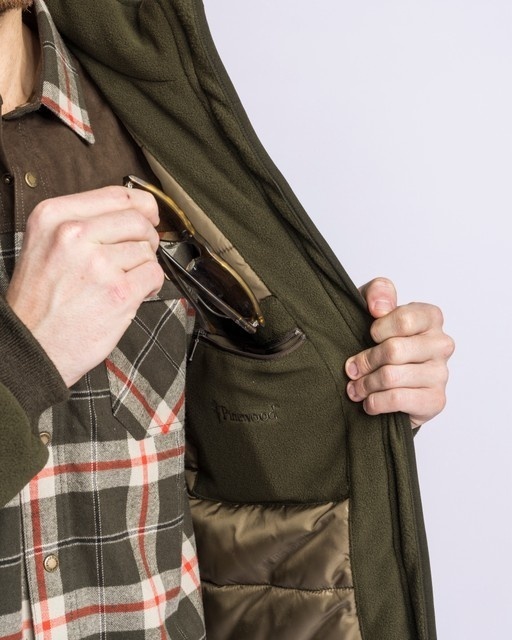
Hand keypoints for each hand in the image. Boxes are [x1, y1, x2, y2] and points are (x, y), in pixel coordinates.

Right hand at [6, 186, 163, 386]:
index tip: (150, 216)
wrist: (31, 345)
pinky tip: (136, 292)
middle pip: (138, 221)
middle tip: (138, 255)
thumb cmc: (40, 300)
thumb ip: (84, 223)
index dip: (142, 206)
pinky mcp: (118, 292)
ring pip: (147, 249)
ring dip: (145, 266)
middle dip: (147, 238)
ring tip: (127, 280)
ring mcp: (97, 263)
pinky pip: (154, 274)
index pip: (116, 195)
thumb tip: (135, 212)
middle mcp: (73, 234)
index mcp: (54, 216)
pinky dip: (152, 284)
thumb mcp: (46, 245)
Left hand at [345, 277, 453, 427]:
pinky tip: (369, 402)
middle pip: (394, 351)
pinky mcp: (435, 400)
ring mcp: (441, 374)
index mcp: (430, 317)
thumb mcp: (372, 307)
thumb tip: (380, 306)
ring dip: (365, 384)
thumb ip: (378, 292)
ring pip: (391, 377)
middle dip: (365, 361)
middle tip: (352, 369)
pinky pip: (397, 399)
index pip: (403, 320)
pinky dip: (375, 402)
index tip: (369, 335)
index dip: (378, 330)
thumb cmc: (380, 340)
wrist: (388, 382)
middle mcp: (441, 344)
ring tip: (356, 387)